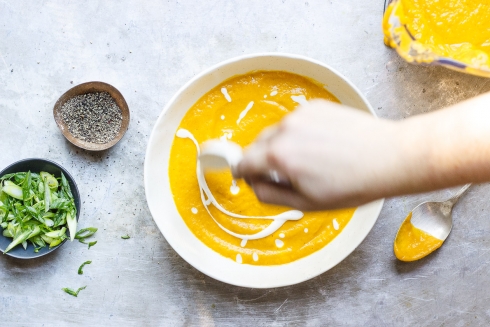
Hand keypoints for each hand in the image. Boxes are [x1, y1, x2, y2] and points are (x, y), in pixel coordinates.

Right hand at [235, 100, 401, 209]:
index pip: (243, 163)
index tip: (248, 177)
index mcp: (279, 156)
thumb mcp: (307, 203)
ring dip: (282, 146)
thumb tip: (253, 185)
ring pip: (276, 133)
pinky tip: (322, 145)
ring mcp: (301, 114)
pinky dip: (299, 133)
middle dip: (263, 161)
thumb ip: (270, 195)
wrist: (389, 156)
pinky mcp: (316, 106)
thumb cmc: (354, 184)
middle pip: (256, 145)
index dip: (244, 174)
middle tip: (286, 175)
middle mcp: (285, 130)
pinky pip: (295, 122)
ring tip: (311, 160)